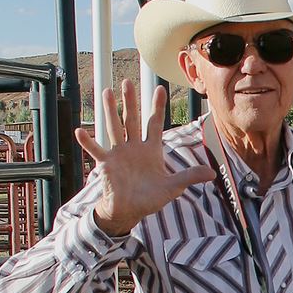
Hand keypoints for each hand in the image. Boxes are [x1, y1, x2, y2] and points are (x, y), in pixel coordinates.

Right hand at [75, 80, 215, 235]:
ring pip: (115, 128)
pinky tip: (80, 131)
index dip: (157, 106)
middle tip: (127, 81)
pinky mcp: (107, 165)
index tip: (160, 88)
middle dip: (130, 101)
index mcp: (151, 150)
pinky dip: (88, 142)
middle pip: (132, 119)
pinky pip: (96, 151)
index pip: (155, 123)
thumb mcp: (173, 187)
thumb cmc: (150, 198)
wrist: (130, 211)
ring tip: (106, 92)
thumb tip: (213, 173)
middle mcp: (134, 147)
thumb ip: (190, 177)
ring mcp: (119, 154)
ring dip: (110, 111)